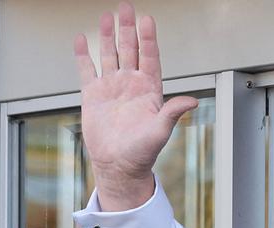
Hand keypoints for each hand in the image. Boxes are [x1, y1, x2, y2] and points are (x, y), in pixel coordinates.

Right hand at [74, 2, 197, 210]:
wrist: (118, 166)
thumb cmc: (141, 152)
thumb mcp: (160, 131)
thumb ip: (173, 113)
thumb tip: (192, 101)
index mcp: (149, 91)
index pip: (150, 57)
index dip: (148, 39)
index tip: (147, 20)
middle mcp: (130, 85)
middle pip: (130, 49)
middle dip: (128, 28)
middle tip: (126, 7)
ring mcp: (111, 88)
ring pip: (109, 55)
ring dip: (108, 36)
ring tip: (106, 17)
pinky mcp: (93, 96)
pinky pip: (87, 70)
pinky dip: (84, 55)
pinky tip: (82, 40)